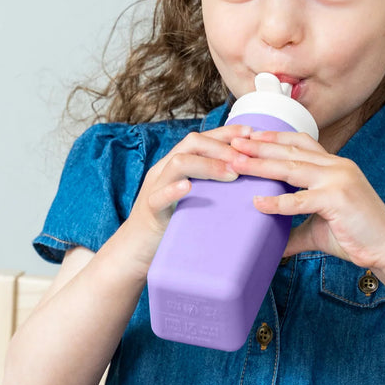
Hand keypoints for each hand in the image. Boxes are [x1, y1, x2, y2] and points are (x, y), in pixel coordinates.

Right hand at [123, 124, 244, 258]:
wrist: (135, 251)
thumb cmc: (170, 225)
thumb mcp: (192, 198)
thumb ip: (210, 186)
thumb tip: (245, 180)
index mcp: (174, 164)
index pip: (201, 138)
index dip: (226, 132)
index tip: (250, 132)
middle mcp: (164, 170)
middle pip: (191, 143)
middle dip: (222, 147)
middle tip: (246, 161)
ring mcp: (154, 188)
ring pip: (177, 163)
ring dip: (208, 165)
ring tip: (231, 175)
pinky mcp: (149, 211)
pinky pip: (159, 197)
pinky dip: (174, 190)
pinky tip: (188, 187)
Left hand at [227, 129, 384, 270]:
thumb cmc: (357, 236)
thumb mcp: (320, 228)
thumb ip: (295, 229)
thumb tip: (273, 245)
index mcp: (335, 166)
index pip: (300, 142)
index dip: (274, 136)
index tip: (249, 135)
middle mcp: (336, 166)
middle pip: (290, 150)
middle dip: (259, 145)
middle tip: (233, 141)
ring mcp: (338, 180)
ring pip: (292, 168)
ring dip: (261, 164)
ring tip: (237, 163)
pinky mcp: (338, 199)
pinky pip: (301, 200)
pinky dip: (278, 202)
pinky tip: (258, 202)